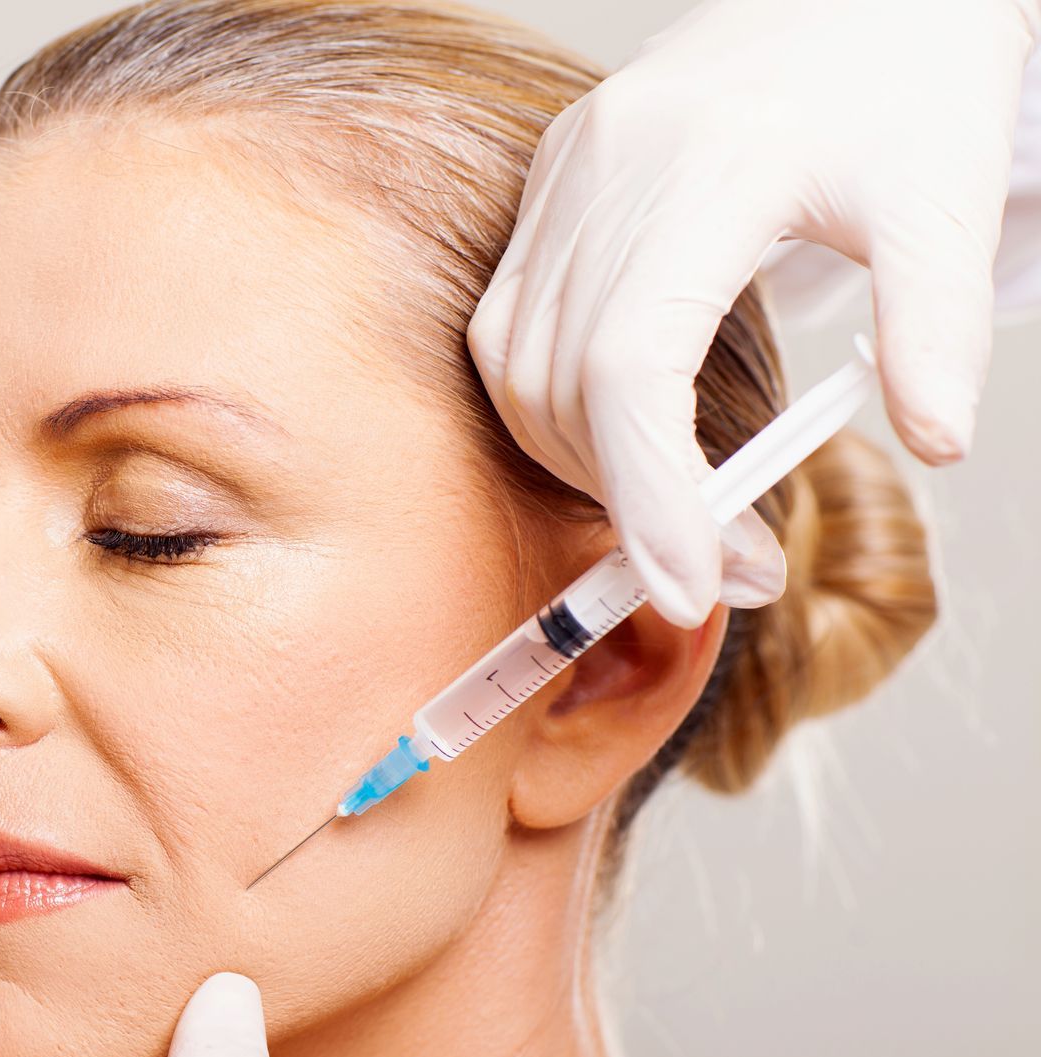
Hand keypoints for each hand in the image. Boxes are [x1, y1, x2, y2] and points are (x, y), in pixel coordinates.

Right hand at [467, 0, 1038, 625]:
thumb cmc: (905, 69)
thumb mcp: (949, 195)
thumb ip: (938, 328)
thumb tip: (935, 445)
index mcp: (709, 165)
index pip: (630, 364)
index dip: (648, 492)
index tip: (694, 584)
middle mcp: (609, 168)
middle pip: (560, 383)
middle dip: (627, 503)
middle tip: (722, 571)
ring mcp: (566, 174)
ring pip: (515, 367)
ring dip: (581, 464)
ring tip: (677, 515)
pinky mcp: (554, 182)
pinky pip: (510, 326)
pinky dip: (553, 407)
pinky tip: (623, 439)